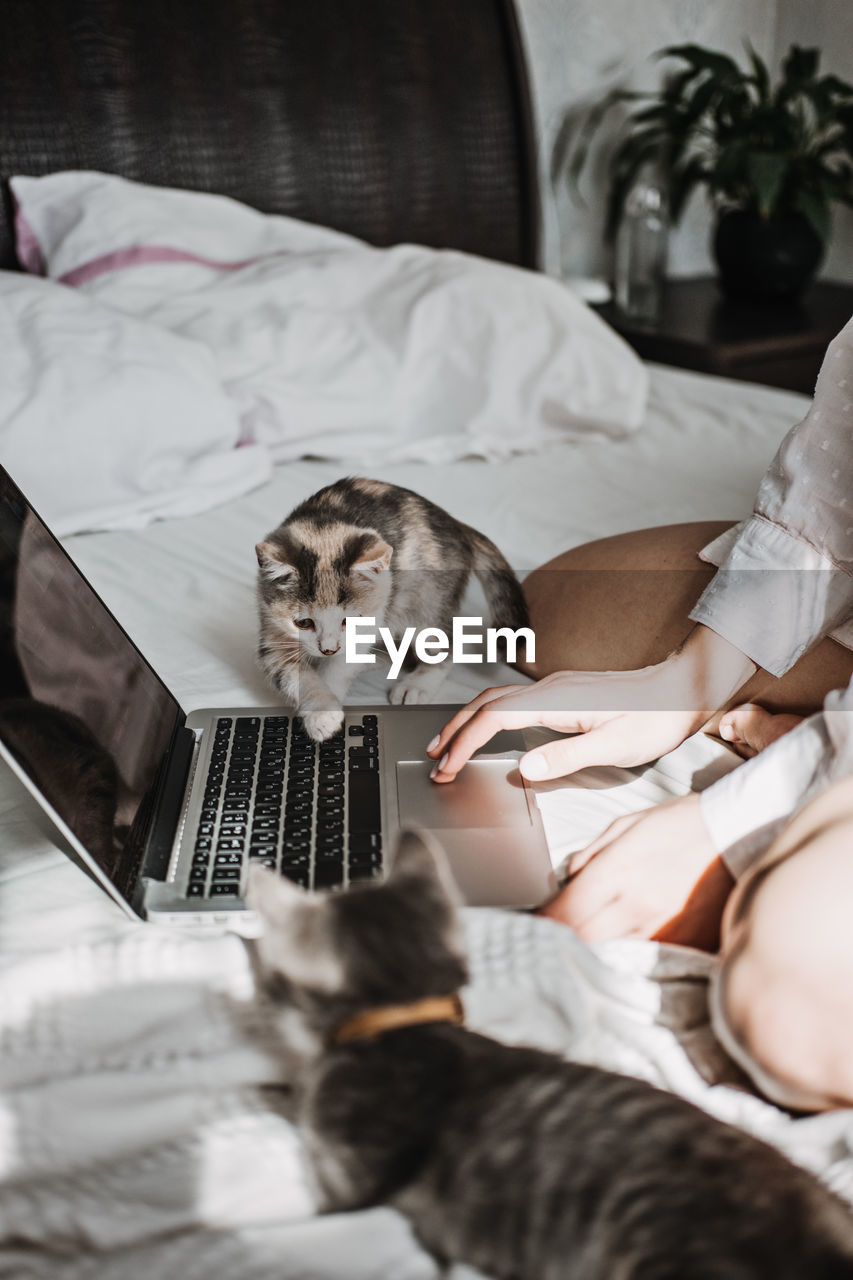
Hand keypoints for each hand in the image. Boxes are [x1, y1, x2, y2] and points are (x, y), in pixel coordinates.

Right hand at [426, 626, 756, 783]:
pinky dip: (488, 714)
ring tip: (447, 744)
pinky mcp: (564, 690)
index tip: (446, 768)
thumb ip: (567, 756)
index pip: (494, 720)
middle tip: (433, 759)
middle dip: (453, 731)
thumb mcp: (616, 746)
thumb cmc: (656, 719)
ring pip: (496, 698)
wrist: (682, 688)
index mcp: (556, 701)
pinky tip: (488, 728)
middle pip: (485, 704)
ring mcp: (556, 686)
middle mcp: (549, 687)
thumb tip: (523, 766)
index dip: (464, 744)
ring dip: (467, 720)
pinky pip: (512, 698)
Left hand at [538, 794, 734, 950]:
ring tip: (583, 949)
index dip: (543, 925)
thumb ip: (590, 854)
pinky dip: (630, 960)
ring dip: (594, 955)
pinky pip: (648, 962)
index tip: (533, 926)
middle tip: (551, 941)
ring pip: (613, 959)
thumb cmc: (679, 824)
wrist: (739, 832)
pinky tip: (623, 952)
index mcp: (616, 872)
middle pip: (583, 943)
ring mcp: (664, 930)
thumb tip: (567, 880)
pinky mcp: (688, 944)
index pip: (565, 914)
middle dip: (561, 944)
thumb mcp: (626, 825)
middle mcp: (636, 906)